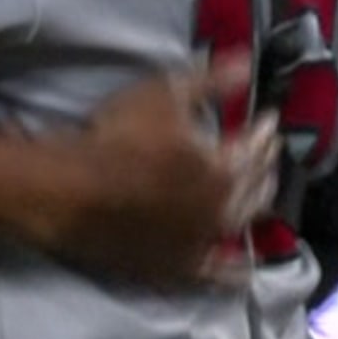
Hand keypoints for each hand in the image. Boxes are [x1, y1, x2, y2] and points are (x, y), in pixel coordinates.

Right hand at [24, 55, 272, 287]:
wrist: (68, 191)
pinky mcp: (177, 267)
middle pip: (256, 186)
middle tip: (267, 155)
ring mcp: (201, 242)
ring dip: (257, 206)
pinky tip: (246, 270)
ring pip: (242, 224)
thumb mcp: (163, 92)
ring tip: (261, 194)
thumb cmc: (115, 136)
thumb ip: (211, 80)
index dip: (265, 131)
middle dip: (266, 167)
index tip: (269, 122)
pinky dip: (235, 272)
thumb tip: (249, 63)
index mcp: (224, 165)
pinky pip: (215, 275)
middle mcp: (222, 208)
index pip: (257, 147)